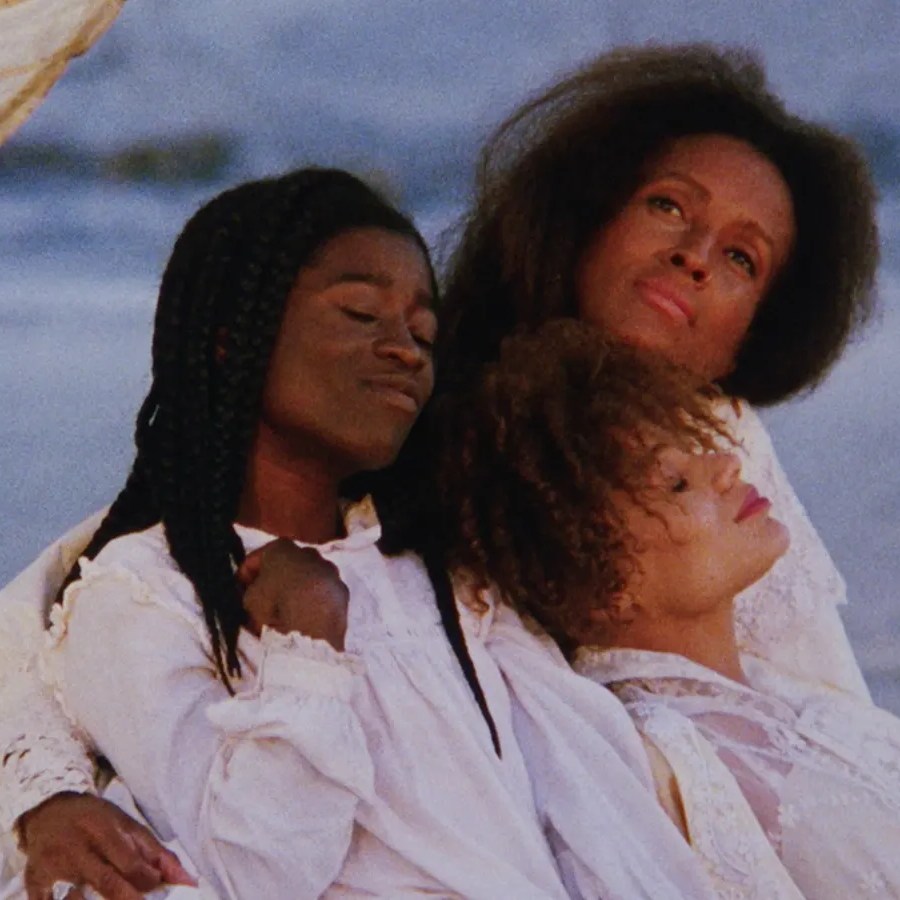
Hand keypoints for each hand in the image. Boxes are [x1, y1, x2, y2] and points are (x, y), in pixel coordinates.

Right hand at [19, 792, 195, 899]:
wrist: (48, 809)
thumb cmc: (96, 820)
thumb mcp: (127, 826)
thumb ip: (157, 854)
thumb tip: (188, 881)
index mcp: (103, 829)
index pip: (129, 862)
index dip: (147, 880)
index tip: (157, 888)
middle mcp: (78, 847)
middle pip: (106, 882)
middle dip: (129, 899)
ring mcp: (53, 866)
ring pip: (75, 897)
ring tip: (115, 899)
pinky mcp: (34, 880)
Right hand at [238, 539, 348, 649]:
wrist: (317, 615)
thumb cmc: (276, 600)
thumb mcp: (249, 599)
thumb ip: (249, 594)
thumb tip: (254, 597)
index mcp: (281, 547)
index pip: (255, 560)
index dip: (243, 577)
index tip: (238, 593)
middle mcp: (308, 552)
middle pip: (283, 569)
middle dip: (271, 585)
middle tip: (260, 606)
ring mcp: (328, 570)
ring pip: (305, 582)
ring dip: (293, 595)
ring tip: (283, 617)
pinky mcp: (342, 590)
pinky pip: (320, 597)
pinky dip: (311, 605)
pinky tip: (303, 620)